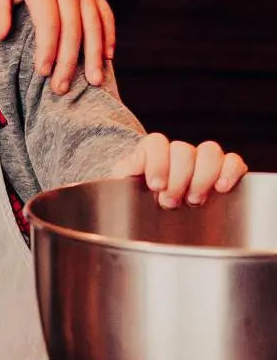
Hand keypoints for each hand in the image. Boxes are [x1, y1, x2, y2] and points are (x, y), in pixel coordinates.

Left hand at [0, 0, 115, 94]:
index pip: (49, 23)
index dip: (48, 49)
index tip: (42, 72)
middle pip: (73, 29)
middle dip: (68, 61)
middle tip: (61, 88)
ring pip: (94, 24)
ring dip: (94, 55)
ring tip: (94, 82)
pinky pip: (105, 14)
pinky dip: (108, 36)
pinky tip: (107, 58)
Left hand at [112, 134, 246, 207]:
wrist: (156, 217)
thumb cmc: (139, 199)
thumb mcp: (125, 186)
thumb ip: (127, 171)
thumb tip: (138, 159)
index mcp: (153, 151)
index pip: (157, 142)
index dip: (158, 163)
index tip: (156, 186)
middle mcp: (179, 153)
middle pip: (183, 150)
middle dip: (178, 179)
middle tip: (170, 201)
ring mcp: (203, 160)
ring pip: (210, 151)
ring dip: (202, 176)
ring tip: (193, 199)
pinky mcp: (225, 172)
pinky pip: (233, 161)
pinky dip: (230, 171)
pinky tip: (221, 188)